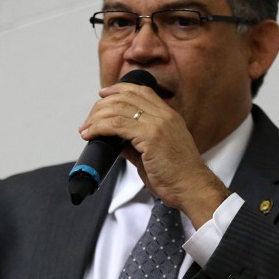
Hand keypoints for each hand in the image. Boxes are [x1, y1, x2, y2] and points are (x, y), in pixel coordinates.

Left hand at [79, 83, 229, 227]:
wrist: (192, 188)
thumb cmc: (176, 176)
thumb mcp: (153, 153)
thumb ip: (134, 143)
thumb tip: (114, 141)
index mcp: (169, 116)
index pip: (141, 91)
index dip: (119, 89)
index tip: (103, 95)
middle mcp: (164, 115)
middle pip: (126, 97)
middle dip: (102, 106)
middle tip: (88, 120)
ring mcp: (158, 124)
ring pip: (118, 109)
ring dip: (96, 118)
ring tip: (85, 129)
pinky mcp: (151, 136)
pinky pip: (117, 125)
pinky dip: (99, 128)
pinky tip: (90, 134)